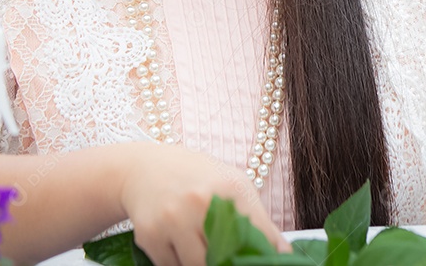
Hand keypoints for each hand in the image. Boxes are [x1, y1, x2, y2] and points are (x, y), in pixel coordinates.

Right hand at [117, 142, 289, 264]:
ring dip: (202, 264)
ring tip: (202, 247)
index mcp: (229, 187)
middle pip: (226, 258)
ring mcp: (172, 219)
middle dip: (229, 262)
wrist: (143, 169)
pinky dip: (179, 264)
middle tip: (229, 257)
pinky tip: (179, 245)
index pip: (258, 233)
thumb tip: (282, 253)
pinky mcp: (150, 235)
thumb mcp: (232, 184)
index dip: (264, 255)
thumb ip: (258, 218)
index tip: (265, 262)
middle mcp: (200, 202)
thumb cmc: (195, 178)